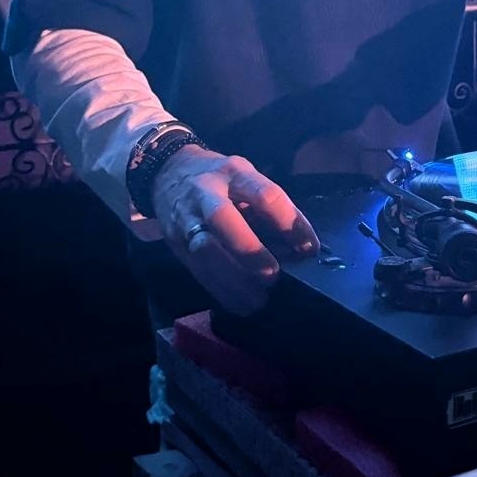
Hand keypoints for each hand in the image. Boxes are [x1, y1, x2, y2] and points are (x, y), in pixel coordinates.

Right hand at [150, 147, 318, 314]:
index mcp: (235, 174)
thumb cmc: (221, 179)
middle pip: (222, 218)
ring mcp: (187, 218)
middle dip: (249, 251)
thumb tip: (304, 247)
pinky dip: (220, 291)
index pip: (265, 195)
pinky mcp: (176, 243)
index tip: (308, 249)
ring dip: (233, 279)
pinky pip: (196, 270)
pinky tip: (240, 304)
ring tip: (258, 298)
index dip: (290, 223)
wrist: (168, 172)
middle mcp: (207, 193)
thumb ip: (274, 208)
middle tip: (273, 274)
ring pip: (204, 250)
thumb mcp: (248, 179)